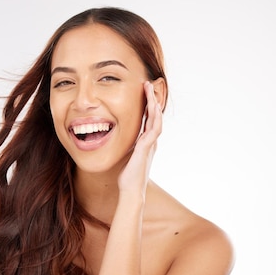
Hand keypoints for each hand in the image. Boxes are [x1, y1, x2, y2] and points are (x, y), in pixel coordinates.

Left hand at [117, 81, 162, 195]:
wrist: (131, 190)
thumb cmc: (127, 176)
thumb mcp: (126, 156)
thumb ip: (127, 146)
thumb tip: (119, 139)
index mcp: (145, 142)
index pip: (148, 119)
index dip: (147, 106)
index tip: (143, 93)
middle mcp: (150, 142)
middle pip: (154, 116)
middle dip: (152, 100)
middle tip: (148, 84)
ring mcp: (150, 144)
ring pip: (156, 119)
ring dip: (154, 104)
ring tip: (150, 89)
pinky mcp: (147, 148)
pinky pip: (154, 129)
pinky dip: (155, 117)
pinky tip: (153, 107)